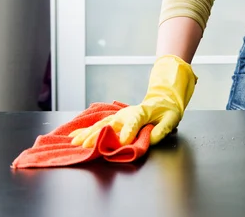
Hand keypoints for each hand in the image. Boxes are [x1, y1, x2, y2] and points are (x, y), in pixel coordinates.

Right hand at [70, 55, 197, 146]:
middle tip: (87, 145)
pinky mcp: (115, 120)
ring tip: (74, 141)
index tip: (123, 141)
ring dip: (88, 133)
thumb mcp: (171, 118)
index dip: (129, 131)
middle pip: (111, 123)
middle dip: (98, 134)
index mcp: (143, 111)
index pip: (134, 121)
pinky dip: (86, 129)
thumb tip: (150, 139)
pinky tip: (73, 135)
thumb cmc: (168, 110)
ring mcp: (119, 116)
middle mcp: (127, 113)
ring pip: (101, 124)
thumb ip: (162, 129)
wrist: (163, 99)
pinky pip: (99, 125)